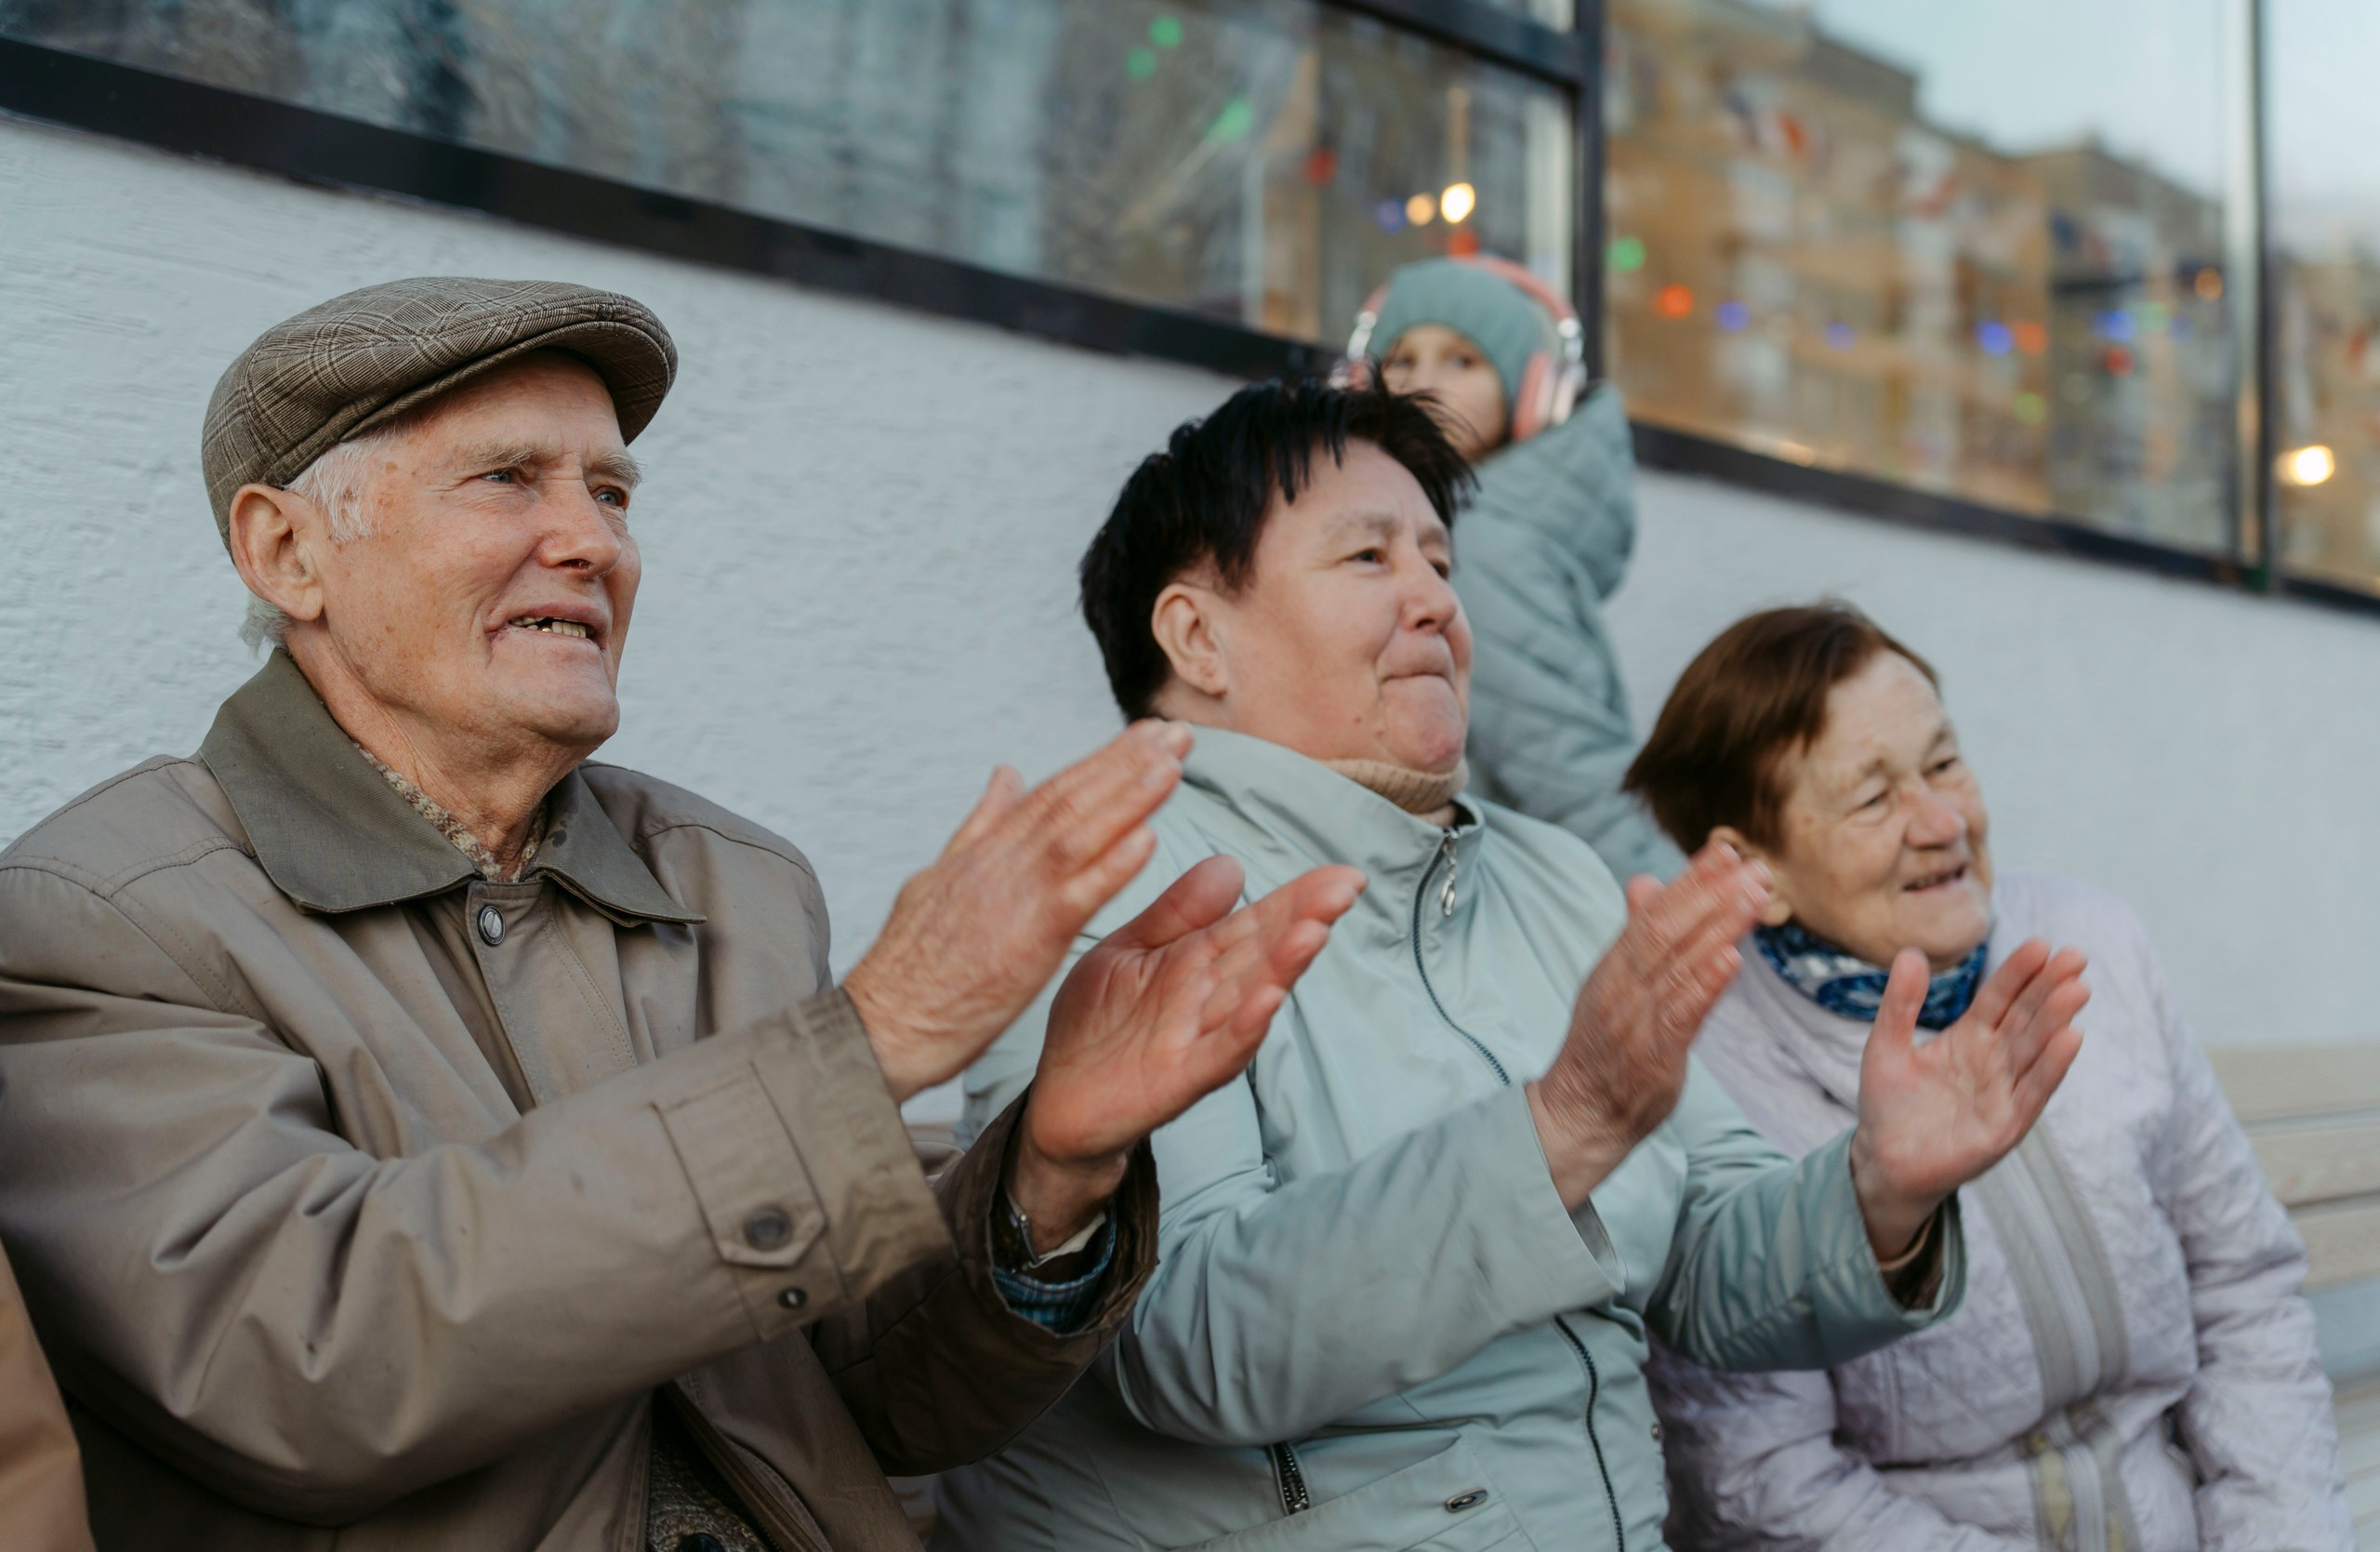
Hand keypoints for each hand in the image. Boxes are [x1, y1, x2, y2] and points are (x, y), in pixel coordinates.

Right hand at [844, 721, 1190, 1102]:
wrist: (878, 1027)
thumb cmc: (908, 967)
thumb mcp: (940, 877)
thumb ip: (980, 826)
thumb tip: (1005, 775)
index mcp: (984, 851)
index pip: (1051, 792)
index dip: (1102, 760)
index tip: (1145, 735)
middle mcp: (998, 864)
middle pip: (1070, 801)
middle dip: (1127, 763)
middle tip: (1177, 731)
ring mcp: (1011, 900)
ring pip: (1078, 835)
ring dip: (1128, 797)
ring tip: (1172, 763)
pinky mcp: (1023, 944)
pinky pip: (1074, 898)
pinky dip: (1112, 867)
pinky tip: (1148, 839)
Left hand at [1008, 856, 1364, 1250]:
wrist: (1055, 1100)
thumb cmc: (1093, 1022)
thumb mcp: (1127, 949)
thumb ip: (1177, 912)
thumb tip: (1232, 865)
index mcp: (1197, 961)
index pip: (1257, 923)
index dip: (1299, 898)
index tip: (1343, 873)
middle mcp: (1209, 998)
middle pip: (1264, 954)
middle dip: (1305, 920)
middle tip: (1345, 887)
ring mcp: (1198, 1038)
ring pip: (1250, 998)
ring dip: (1284, 968)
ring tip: (1314, 932)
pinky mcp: (1178, 1078)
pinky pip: (1217, 1052)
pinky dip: (1245, 1029)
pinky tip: (1269, 1001)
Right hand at [1528, 842, 1771, 1206]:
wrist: (1581, 1113)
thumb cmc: (1603, 1048)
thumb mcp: (1612, 983)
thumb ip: (1634, 934)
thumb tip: (1645, 882)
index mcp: (1614, 966)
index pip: (1654, 912)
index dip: (1690, 880)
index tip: (1724, 850)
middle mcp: (1622, 986)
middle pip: (1667, 930)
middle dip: (1712, 894)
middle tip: (1753, 867)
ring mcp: (1636, 1020)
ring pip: (1679, 964)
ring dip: (1720, 927)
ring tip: (1755, 898)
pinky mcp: (1653, 1055)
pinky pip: (1681, 1014)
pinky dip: (1705, 985)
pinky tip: (1731, 959)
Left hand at [1849, 940, 2088, 1256]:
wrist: (1882, 1161)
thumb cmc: (1887, 1105)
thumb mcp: (1885, 1045)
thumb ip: (1900, 1004)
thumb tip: (1909, 952)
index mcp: (1970, 1039)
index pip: (1999, 998)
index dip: (2019, 972)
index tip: (2041, 944)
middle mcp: (1994, 1062)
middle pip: (2026, 1018)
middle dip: (2050, 988)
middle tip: (2075, 956)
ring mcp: (2003, 1093)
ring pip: (2035, 1050)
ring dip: (2056, 1021)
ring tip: (2077, 988)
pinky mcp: (2005, 1126)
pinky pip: (2032, 1092)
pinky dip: (2051, 1067)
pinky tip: (2071, 1038)